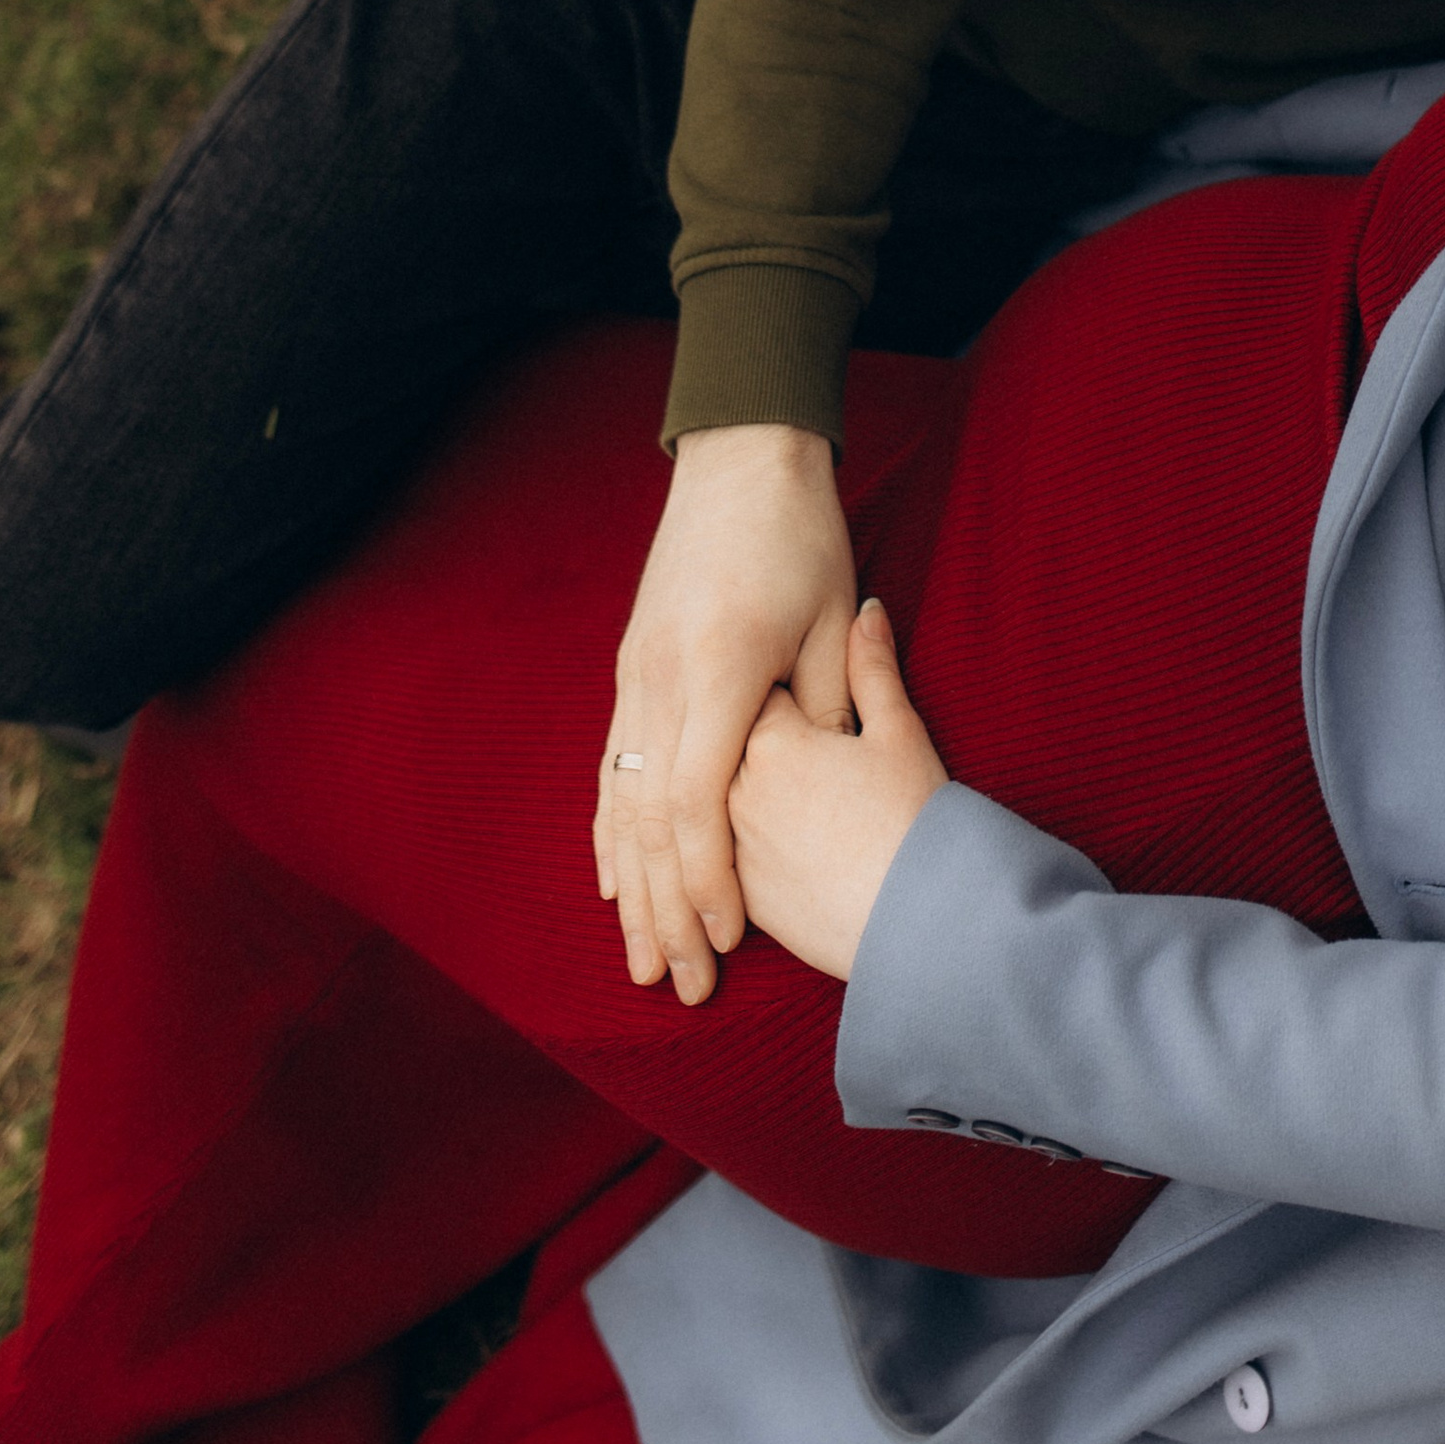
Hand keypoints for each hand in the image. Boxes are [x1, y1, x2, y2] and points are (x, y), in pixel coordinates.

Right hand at [596, 424, 857, 1002]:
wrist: (742, 458)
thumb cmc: (802, 535)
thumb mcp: (833, 616)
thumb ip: (830, 705)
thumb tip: (825, 783)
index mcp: (720, 668)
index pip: (698, 798)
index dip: (707, 877)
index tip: (726, 940)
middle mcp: (664, 678)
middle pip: (650, 817)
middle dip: (665, 908)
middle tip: (682, 984)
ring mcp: (637, 673)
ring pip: (620, 799)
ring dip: (630, 886)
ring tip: (641, 959)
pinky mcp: (631, 666)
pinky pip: (612, 763)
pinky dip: (611, 829)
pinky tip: (612, 878)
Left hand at [728, 601, 948, 980]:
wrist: (919, 924)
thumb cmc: (915, 819)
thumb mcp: (899, 733)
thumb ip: (871, 667)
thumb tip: (868, 608)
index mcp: (770, 740)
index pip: (752, 685)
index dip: (769, 672)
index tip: (781, 662)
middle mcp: (733, 792)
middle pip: (712, 743)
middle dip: (724, 727)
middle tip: (764, 728)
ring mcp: (730, 849)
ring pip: (701, 806)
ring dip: (709, 792)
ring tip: (746, 784)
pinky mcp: (739, 899)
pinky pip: (708, 859)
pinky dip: (709, 846)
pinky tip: (728, 839)